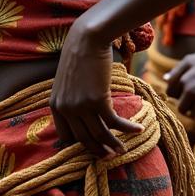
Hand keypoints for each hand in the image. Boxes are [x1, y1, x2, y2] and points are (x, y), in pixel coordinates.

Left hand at [50, 18, 141, 156]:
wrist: (87, 40)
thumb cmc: (79, 58)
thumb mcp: (67, 83)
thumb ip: (70, 100)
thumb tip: (83, 116)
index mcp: (55, 105)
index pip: (66, 136)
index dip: (80, 146)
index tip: (93, 149)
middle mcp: (66, 108)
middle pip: (84, 139)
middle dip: (99, 150)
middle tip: (112, 155)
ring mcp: (80, 106)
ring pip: (100, 135)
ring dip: (115, 144)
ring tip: (124, 149)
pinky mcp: (97, 101)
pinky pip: (115, 123)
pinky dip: (128, 129)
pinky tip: (138, 129)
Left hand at [166, 49, 194, 122]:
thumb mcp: (190, 60)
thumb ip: (176, 71)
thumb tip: (165, 79)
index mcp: (183, 80)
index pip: (170, 94)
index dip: (176, 92)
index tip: (183, 90)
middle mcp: (191, 91)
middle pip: (181, 108)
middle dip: (185, 104)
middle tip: (193, 99)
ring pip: (192, 114)